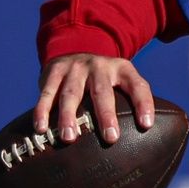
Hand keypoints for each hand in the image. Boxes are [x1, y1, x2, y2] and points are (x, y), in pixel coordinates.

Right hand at [34, 53, 154, 144]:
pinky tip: (41, 128)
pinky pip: (47, 93)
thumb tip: (143, 138)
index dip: (144, 104)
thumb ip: (130, 101)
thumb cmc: (104, 79)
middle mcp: (100, 66)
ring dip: (69, 116)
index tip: (147, 125)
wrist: (75, 49)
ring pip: (72, 93)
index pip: (138, 86)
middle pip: (103, 91)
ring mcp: (76, 68)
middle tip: (111, 138)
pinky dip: (43, 110)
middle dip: (106, 115)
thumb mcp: (120, 80)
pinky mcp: (55, 71)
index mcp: (122, 69)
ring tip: (70, 138)